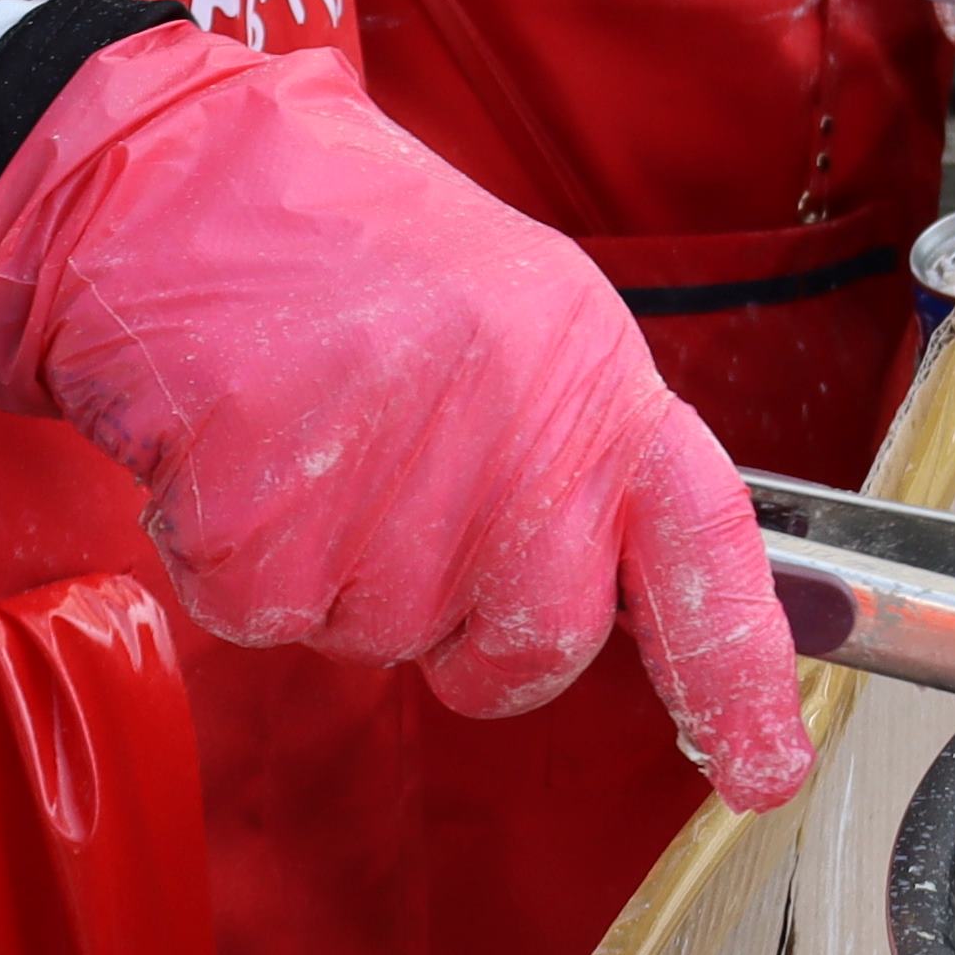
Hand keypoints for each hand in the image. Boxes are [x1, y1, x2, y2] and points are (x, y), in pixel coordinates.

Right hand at [0, 26, 811, 790]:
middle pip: (534, 651)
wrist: (186, 182)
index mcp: (596, 384)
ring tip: (314, 429)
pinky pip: (269, 619)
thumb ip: (578, 456)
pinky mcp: (269, 531)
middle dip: (466, 621)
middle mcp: (519, 446)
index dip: (739, 673)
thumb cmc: (356, 256)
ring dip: (335, 569)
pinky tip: (242, 443)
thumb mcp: (521, 319)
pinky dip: (239, 558)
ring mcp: (395, 494)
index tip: (769, 772)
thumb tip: (609, 590)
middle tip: (400, 489)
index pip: (705, 550)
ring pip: (382, 639)